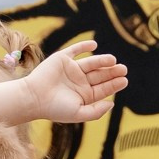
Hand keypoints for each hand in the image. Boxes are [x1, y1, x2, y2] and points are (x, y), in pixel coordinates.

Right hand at [12, 42, 127, 128]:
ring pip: (91, 62)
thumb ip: (96, 111)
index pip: (103, 88)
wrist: (33, 97)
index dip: (114, 84)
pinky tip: (94, 45)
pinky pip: (75, 50)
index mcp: (84, 95)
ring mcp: (71, 69)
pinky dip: (84, 46)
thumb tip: (111, 104)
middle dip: (112, 72)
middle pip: (100, 75)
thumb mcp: (79, 113)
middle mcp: (79, 82)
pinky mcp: (62, 59)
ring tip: (113, 60)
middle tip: (123, 69)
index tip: (124, 80)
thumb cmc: (55, 108)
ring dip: (103, 60)